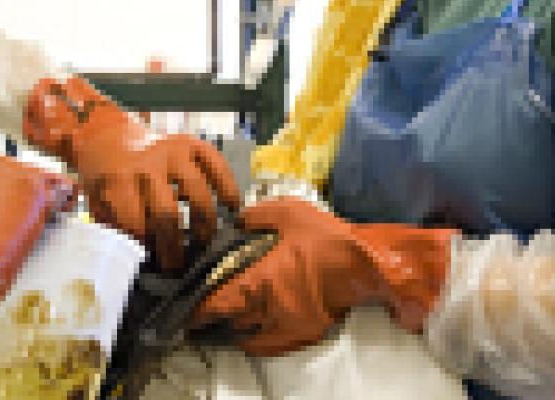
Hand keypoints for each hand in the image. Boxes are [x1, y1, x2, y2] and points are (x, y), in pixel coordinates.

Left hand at [23, 76, 240, 269]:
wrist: (108, 138)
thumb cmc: (105, 180)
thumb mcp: (97, 204)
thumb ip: (114, 228)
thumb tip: (139, 262)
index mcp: (117, 182)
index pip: (137, 224)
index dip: (148, 248)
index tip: (155, 264)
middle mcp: (146, 165)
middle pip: (168, 214)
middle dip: (176, 247)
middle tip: (179, 266)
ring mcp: (171, 151)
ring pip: (197, 193)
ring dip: (205, 224)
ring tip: (204, 242)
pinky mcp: (191, 142)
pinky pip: (216, 165)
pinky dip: (228, 188)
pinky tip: (233, 208)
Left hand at [193, 198, 454, 355]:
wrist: (371, 266)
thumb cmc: (329, 239)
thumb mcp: (289, 212)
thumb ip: (256, 215)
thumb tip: (237, 220)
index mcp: (262, 282)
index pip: (217, 304)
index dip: (197, 309)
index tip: (183, 307)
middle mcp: (271, 310)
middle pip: (229, 322)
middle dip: (212, 318)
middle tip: (199, 311)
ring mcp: (290, 327)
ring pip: (249, 335)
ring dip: (235, 326)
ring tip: (224, 314)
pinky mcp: (306, 334)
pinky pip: (271, 343)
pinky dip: (257, 336)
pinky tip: (253, 321)